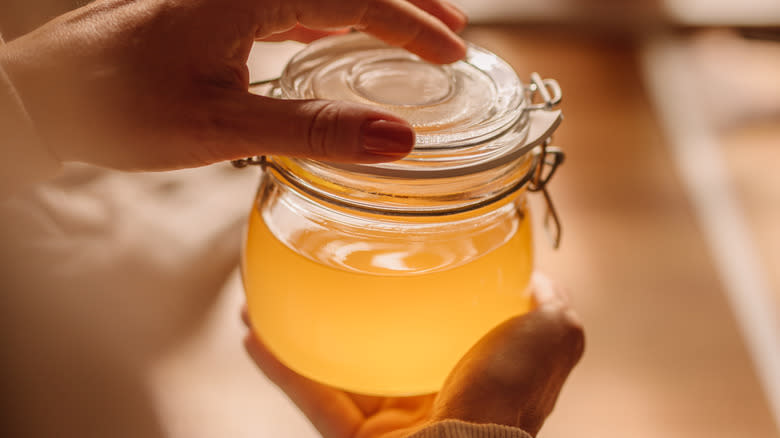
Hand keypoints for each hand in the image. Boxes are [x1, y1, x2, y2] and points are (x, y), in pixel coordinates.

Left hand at [0, 0, 466, 170]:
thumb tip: (396, 139)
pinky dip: (333, 22)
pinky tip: (343, 42)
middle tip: (453, 37)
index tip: (453, 56)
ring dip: (373, 12)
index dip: (413, 27)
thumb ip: (314, 128)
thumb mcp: (224, 126)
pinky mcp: (217, 10)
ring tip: (416, 36)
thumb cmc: (120, 104)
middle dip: (407, 5)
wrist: (48, 95)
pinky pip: (293, 6)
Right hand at [242, 273, 584, 437]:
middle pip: (382, 347)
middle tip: (328, 273)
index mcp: (473, 372)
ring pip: (337, 370)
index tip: (403, 262)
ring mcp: (390, 420)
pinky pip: (311, 397)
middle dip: (352, 314)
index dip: (421, 296)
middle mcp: (429, 397)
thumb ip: (552, 309)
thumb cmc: (511, 398)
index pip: (442, 327)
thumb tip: (541, 282)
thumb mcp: (553, 338)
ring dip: (302, 335)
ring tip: (273, 298)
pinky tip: (254, 331)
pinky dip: (282, 367)